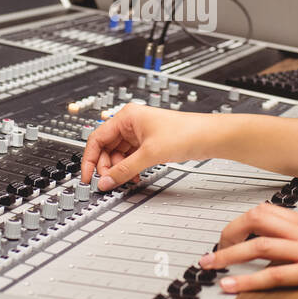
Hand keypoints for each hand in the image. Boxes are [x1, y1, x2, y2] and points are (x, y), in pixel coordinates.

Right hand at [80, 103, 217, 189]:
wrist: (209, 137)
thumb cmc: (185, 133)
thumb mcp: (149, 154)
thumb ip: (124, 170)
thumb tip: (105, 182)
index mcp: (126, 117)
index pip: (96, 138)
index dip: (90, 159)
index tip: (87, 177)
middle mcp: (131, 123)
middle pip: (106, 147)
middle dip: (106, 166)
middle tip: (109, 181)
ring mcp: (140, 133)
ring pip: (118, 154)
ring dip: (119, 169)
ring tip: (124, 180)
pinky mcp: (149, 143)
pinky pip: (130, 157)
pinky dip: (129, 168)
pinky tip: (134, 177)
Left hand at [198, 202, 297, 298]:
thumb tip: (285, 252)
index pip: (267, 211)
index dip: (241, 222)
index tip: (226, 237)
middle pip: (257, 218)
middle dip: (228, 232)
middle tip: (213, 251)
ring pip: (260, 244)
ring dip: (228, 255)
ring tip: (209, 267)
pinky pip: (276, 274)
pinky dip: (249, 280)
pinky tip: (232, 286)